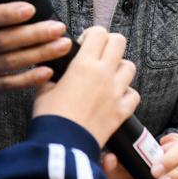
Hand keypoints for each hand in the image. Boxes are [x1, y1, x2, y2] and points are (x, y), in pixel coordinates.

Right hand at [0, 2, 73, 105]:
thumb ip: (7, 3)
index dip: (6, 14)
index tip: (32, 9)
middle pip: (1, 40)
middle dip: (34, 34)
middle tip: (59, 28)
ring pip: (8, 62)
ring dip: (39, 54)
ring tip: (62, 46)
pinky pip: (7, 84)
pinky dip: (29, 78)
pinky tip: (48, 71)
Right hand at [33, 27, 139, 146]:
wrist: (63, 145)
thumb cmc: (50, 118)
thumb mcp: (44, 89)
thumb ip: (52, 73)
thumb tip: (53, 67)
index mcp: (83, 64)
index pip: (98, 33)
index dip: (92, 34)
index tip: (85, 43)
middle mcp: (104, 74)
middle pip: (119, 42)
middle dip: (109, 43)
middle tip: (99, 52)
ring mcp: (116, 92)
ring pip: (130, 66)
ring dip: (119, 67)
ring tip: (108, 75)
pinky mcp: (122, 111)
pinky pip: (134, 94)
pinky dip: (127, 93)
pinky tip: (116, 97)